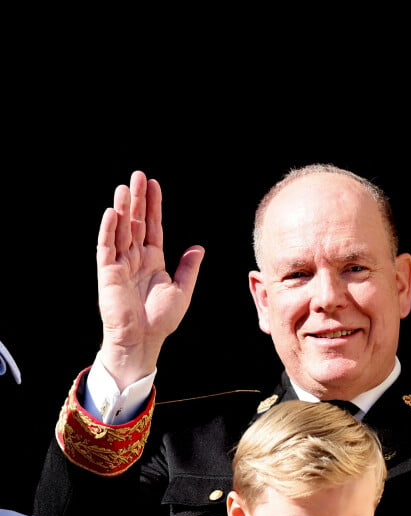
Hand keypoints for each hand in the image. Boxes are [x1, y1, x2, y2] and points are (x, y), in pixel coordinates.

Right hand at [97, 170, 204, 388]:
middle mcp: (135, 259)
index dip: (154, 206)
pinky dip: (108, 230)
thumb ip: (188, 268)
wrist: (144, 340)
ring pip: (121, 230)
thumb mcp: (182, 291)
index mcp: (153, 261)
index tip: (154, 184)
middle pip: (135, 222)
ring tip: (124, 187)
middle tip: (138, 175)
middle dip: (137, 200)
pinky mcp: (107, 273)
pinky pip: (106, 247)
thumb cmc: (161, 320)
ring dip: (122, 209)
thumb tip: (199, 247)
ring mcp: (120, 264)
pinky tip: (112, 213)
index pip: (153, 227)